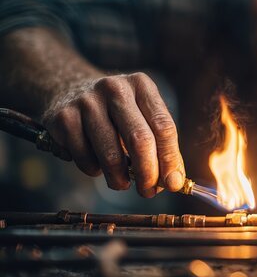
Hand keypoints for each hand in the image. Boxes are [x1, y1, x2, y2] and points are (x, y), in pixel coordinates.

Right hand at [42, 72, 184, 197]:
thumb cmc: (115, 110)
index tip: (173, 183)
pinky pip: (84, 158)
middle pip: (140, 140)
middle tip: (148, 191)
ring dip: (119, 178)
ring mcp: (87, 102)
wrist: (68, 88)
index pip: (163, 126)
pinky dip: (93, 170)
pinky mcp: (63, 118)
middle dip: (147, 173)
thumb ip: (159, 143)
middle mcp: (115, 88)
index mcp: (141, 85)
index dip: (170, 159)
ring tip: (122, 183)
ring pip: (110, 154)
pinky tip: (96, 165)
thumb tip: (173, 180)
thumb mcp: (141, 113)